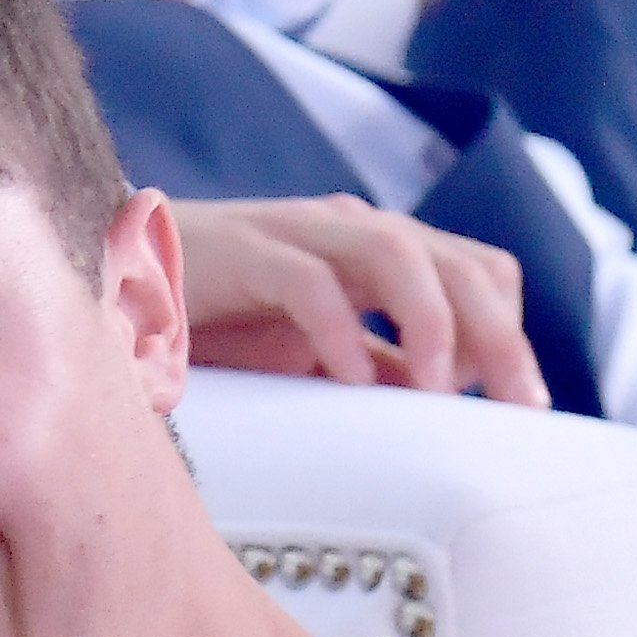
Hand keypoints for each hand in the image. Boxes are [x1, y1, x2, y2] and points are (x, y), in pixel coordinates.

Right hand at [164, 196, 549, 405]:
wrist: (118, 276)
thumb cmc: (222, 320)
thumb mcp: (317, 353)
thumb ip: (378, 367)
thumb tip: (444, 405)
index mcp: (379, 251)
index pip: (481, 272)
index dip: (510, 332)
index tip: (518, 406)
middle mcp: (352, 230)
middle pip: (458, 263)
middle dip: (498, 336)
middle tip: (513, 405)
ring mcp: (299, 234)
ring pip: (398, 255)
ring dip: (432, 323)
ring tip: (438, 388)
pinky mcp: (245, 253)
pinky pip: (308, 280)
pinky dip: (339, 329)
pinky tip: (349, 379)